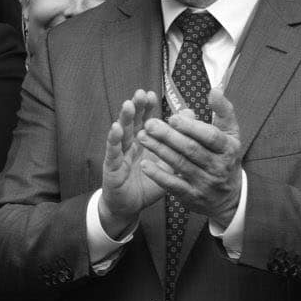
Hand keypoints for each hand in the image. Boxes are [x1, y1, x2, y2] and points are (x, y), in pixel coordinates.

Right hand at [99, 90, 164, 237]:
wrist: (129, 206)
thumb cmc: (147, 182)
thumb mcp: (165, 162)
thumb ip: (175, 141)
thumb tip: (189, 117)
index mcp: (141, 143)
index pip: (144, 121)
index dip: (147, 108)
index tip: (152, 94)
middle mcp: (129, 145)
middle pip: (132, 123)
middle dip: (136, 107)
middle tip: (142, 93)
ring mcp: (118, 155)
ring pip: (121, 134)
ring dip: (124, 118)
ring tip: (128, 104)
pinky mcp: (111, 168)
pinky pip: (113, 152)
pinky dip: (114, 140)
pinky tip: (116, 129)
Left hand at [135, 88, 244, 226]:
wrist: (229, 196)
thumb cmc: (225, 156)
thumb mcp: (230, 134)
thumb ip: (223, 111)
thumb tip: (214, 89)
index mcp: (229, 148)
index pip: (210, 136)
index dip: (191, 127)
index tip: (173, 116)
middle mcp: (219, 167)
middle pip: (192, 150)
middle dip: (169, 136)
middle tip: (149, 124)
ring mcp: (206, 183)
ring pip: (180, 165)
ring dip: (159, 150)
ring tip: (142, 137)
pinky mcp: (192, 197)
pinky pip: (174, 185)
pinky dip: (159, 175)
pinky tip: (144, 164)